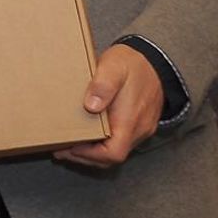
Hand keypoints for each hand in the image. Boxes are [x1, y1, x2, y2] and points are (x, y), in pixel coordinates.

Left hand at [54, 43, 163, 168]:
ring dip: (93, 152)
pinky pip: (121, 142)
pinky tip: (86, 135)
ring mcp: (140, 129)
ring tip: (69, 145)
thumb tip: (91, 106)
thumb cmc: (132, 63)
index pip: (113, 153)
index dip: (89, 155)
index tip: (69, 147)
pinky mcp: (139, 124)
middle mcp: (138, 129)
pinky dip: (102, 144)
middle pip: (112, 158)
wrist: (156, 60)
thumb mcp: (114, 67)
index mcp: (131, 120)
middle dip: (86, 156)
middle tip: (61, 149)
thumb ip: (103, 85)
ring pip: (116, 151)